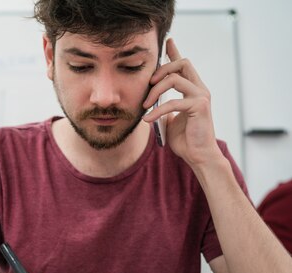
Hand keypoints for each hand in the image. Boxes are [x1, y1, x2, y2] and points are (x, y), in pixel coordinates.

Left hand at [142, 38, 223, 167]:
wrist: (198, 156)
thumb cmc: (185, 140)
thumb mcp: (169, 120)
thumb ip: (163, 107)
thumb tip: (150, 103)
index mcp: (193, 89)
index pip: (184, 64)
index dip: (175, 51)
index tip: (167, 41)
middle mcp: (199, 89)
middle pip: (182, 63)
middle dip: (160, 70)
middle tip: (147, 85)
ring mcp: (201, 96)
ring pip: (175, 79)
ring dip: (155, 90)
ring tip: (145, 105)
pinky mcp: (199, 107)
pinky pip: (173, 102)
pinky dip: (157, 110)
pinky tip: (147, 119)